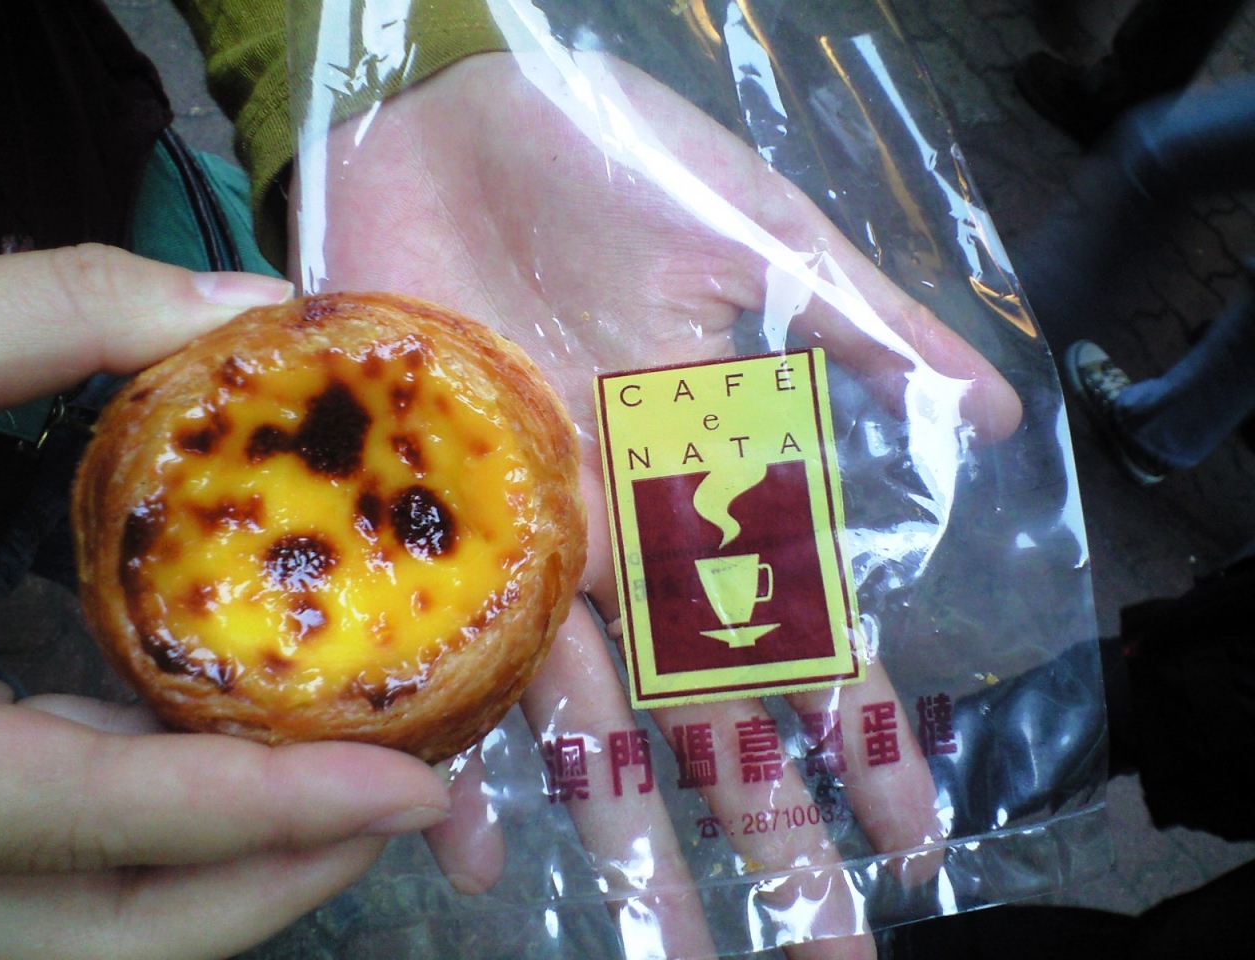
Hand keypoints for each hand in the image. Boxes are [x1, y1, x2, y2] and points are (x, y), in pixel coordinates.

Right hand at [0, 246, 450, 959]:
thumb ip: (49, 313)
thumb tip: (249, 302)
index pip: (98, 819)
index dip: (269, 815)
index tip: (416, 790)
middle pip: (117, 928)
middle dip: (283, 877)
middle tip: (412, 793)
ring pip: (89, 923)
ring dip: (233, 868)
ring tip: (352, 773)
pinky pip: (51, 868)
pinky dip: (151, 822)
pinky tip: (210, 740)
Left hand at [298, 51, 1021, 959]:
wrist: (445, 119)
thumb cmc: (604, 156)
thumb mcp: (749, 228)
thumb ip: (857, 320)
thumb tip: (992, 415)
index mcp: (710, 478)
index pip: (808, 631)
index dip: (863, 737)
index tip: (913, 838)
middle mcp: (625, 541)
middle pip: (705, 713)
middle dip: (762, 832)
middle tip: (814, 948)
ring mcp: (524, 548)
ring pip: (583, 723)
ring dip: (623, 837)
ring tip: (663, 948)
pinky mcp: (428, 527)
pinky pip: (442, 663)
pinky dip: (452, 755)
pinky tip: (473, 853)